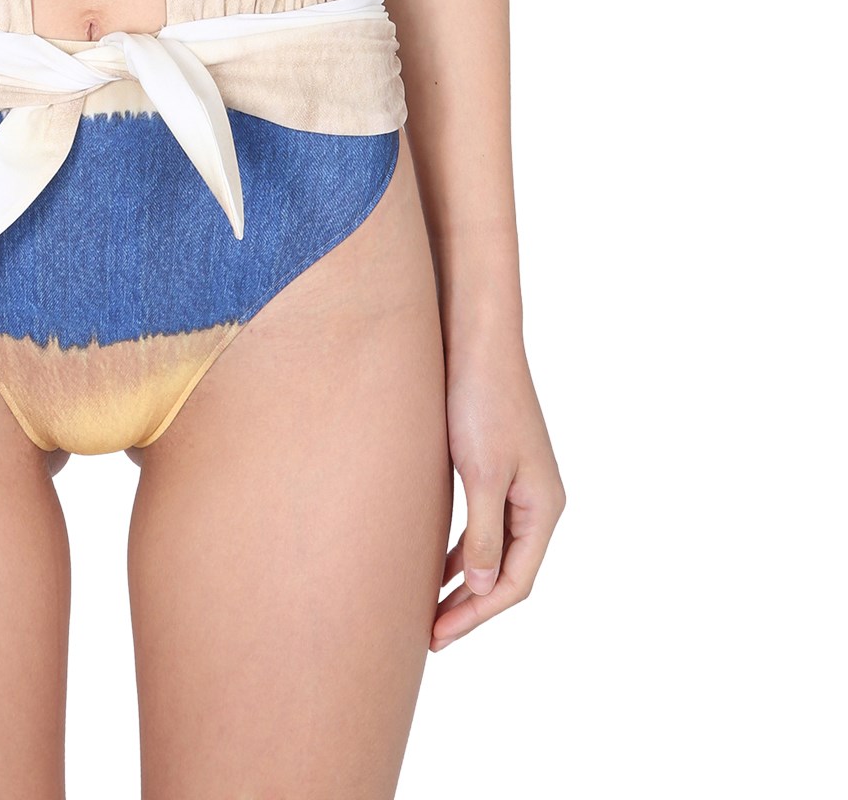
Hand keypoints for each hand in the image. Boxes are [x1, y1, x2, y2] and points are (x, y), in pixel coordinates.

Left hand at [433, 336, 564, 651]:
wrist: (475, 337)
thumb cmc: (480, 400)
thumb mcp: (482, 473)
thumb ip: (482, 533)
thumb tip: (479, 589)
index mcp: (543, 507)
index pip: (514, 582)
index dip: (477, 614)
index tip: (438, 634)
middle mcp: (537, 501)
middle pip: (506, 572)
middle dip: (469, 606)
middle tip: (428, 634)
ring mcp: (518, 484)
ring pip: (492, 550)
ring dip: (463, 581)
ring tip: (429, 610)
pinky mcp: (495, 467)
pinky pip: (482, 524)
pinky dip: (459, 549)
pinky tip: (435, 564)